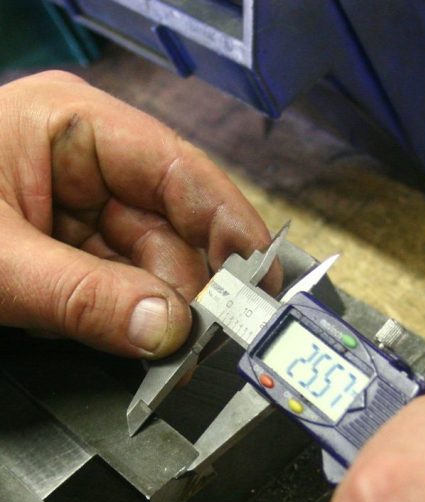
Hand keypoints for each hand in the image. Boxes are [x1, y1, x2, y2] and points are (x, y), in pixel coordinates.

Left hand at [0, 71, 279, 356]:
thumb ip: (83, 297)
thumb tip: (168, 330)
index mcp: (71, 127)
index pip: (177, 171)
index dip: (228, 223)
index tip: (259, 277)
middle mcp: (87, 165)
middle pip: (173, 228)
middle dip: (193, 287)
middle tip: (207, 342)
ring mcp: (80, 213)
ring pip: (153, 268)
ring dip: (164, 314)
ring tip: (169, 356)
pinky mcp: (70, 255)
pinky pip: (123, 291)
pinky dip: (134, 324)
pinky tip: (138, 346)